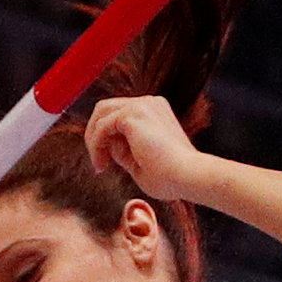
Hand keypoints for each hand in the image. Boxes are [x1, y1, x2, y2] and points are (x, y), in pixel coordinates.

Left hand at [84, 94, 206, 199]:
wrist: (188, 177)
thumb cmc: (169, 177)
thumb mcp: (138, 161)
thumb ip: (121, 149)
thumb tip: (103, 144)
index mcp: (154, 111)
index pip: (118, 115)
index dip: (105, 138)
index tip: (104, 165)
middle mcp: (149, 103)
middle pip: (105, 108)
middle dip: (94, 135)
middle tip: (98, 163)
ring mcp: (142, 105)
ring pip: (101, 113)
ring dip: (93, 141)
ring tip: (99, 165)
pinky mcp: (134, 113)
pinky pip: (102, 126)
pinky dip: (96, 146)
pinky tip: (101, 165)